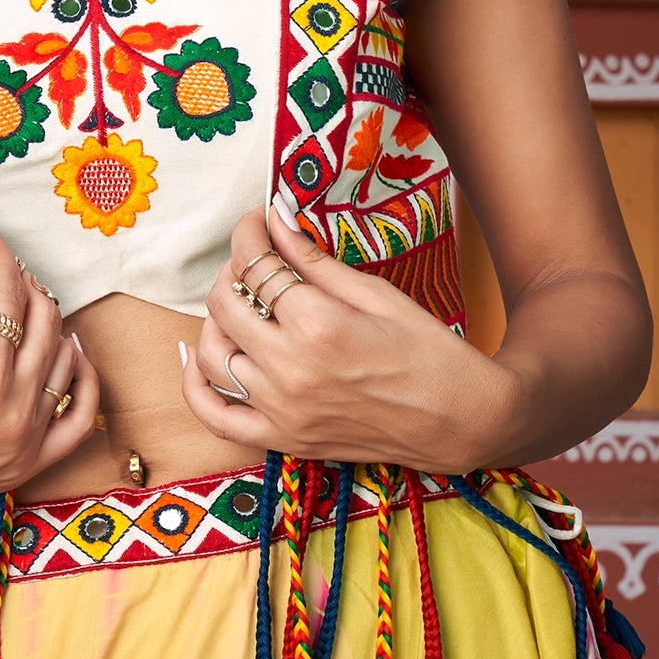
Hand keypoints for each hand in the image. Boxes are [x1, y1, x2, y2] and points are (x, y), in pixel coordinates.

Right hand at [0, 217, 98, 527]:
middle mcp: (15, 407)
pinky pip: (80, 417)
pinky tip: (66, 352)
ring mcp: (29, 438)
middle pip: (42, 319)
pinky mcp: (32, 463)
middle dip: (20, 281)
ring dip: (48, 321)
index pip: (6, 294)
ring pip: (64, 358)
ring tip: (20, 302)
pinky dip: (80, 379)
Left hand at [178, 201, 514, 475]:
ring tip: (242, 302)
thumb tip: (275, 218)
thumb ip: (315, 260)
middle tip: (256, 257)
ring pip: (212, 354)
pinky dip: (196, 385)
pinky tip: (199, 357)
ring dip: (216, 320)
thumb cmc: (431, 353)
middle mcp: (289, 369)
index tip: (257, 219)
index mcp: (317, 325)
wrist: (462, 421)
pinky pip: (214, 417)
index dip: (249, 232)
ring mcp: (282, 410)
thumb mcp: (376, 294)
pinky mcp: (284, 440)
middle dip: (234, 268)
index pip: (255, 264)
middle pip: (226, 303)